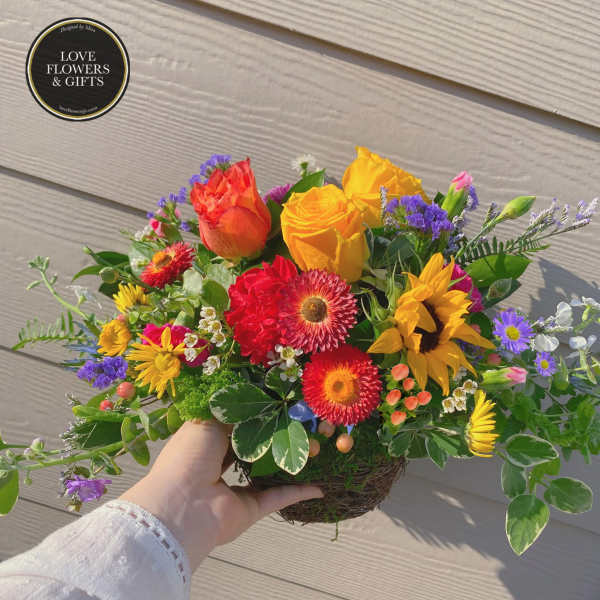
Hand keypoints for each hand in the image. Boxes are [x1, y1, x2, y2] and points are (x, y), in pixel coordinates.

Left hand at [120, 420, 322, 569]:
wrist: (181, 505)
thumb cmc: (189, 456)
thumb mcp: (209, 421)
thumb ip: (234, 412)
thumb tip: (255, 402)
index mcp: (204, 442)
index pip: (231, 424)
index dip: (252, 413)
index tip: (276, 400)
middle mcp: (219, 465)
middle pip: (252, 447)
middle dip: (273, 435)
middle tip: (299, 420)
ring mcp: (235, 489)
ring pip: (267, 470)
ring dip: (288, 460)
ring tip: (313, 446)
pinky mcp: (249, 509)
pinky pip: (278, 498)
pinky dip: (297, 493)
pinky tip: (318, 486)